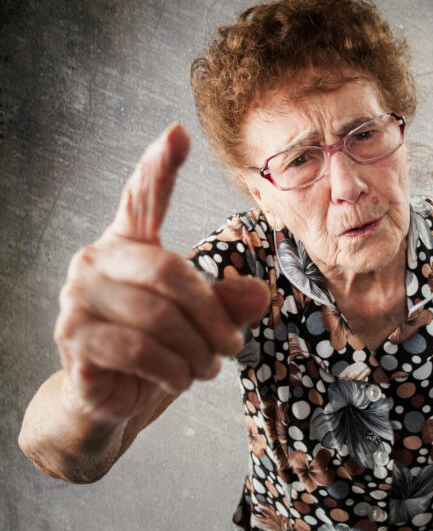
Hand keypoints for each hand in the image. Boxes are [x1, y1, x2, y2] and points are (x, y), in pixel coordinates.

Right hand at [53, 124, 268, 422]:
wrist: (108, 398)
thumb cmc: (156, 349)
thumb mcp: (198, 323)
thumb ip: (227, 303)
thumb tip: (259, 294)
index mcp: (128, 245)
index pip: (141, 197)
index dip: (158, 166)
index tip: (178, 133)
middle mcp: (95, 261)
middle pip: (171, 273)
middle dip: (213, 318)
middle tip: (233, 347)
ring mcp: (78, 298)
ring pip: (159, 317)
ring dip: (198, 350)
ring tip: (209, 367)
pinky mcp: (74, 338)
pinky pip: (139, 350)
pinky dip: (173, 370)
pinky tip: (180, 379)